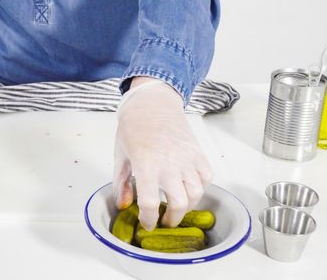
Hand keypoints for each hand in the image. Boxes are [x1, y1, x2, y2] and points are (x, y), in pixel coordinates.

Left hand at [113, 77, 212, 229]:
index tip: (148, 223)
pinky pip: (207, 178)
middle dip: (172, 219)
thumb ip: (121, 183)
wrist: (151, 103)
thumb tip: (123, 204)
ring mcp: (187, 159)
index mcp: (146, 166)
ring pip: (196, 194)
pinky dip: (201, 188)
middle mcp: (169, 164)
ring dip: (187, 206)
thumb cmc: (133, 127)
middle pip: (179, 204)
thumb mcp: (120, 156)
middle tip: (164, 220)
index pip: (150, 204)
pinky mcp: (198, 153)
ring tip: (177, 207)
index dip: (149, 219)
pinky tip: (189, 189)